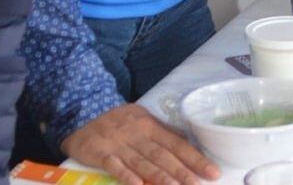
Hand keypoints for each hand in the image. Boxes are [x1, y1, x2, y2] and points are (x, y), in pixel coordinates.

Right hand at [60, 104, 218, 184]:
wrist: (80, 115)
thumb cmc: (117, 121)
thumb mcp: (141, 119)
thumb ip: (163, 132)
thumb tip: (189, 142)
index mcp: (150, 125)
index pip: (177, 143)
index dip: (195, 158)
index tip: (212, 172)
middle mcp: (137, 134)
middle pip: (162, 155)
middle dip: (182, 171)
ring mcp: (118, 143)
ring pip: (142, 162)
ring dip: (160, 176)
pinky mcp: (99, 152)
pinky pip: (114, 165)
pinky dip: (126, 176)